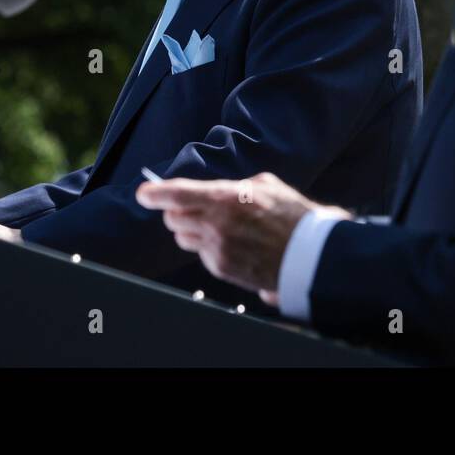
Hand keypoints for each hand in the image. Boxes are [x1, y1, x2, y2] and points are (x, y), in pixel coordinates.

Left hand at [135, 172, 350, 306]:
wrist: (310, 255)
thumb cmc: (292, 216)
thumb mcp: (266, 186)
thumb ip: (234, 186)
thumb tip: (218, 190)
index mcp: (226, 198)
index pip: (178, 194)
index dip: (156, 192)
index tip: (144, 193)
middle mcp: (217, 224)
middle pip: (174, 217)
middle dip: (178, 211)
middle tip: (192, 208)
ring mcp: (217, 248)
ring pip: (183, 237)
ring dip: (191, 230)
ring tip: (217, 226)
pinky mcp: (221, 268)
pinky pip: (200, 254)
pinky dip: (208, 247)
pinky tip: (231, 243)